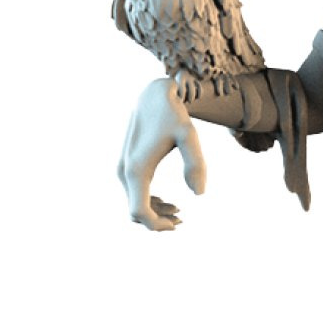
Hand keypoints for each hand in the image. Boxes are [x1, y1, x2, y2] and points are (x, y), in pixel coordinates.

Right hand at [121, 74, 204, 229]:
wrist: (153, 97)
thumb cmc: (173, 115)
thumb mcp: (190, 136)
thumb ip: (195, 164)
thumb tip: (199, 194)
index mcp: (136, 170)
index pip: (139, 212)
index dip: (156, 225)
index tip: (178, 224)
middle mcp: (124, 171)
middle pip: (135, 211)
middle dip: (158, 221)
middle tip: (182, 220)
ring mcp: (122, 169)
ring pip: (133, 203)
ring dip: (155, 213)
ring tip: (179, 213)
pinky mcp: (126, 165)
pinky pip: (133, 193)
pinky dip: (150, 202)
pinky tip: (169, 202)